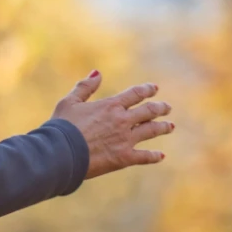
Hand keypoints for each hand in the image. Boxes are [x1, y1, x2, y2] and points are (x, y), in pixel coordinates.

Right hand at [51, 71, 174, 179]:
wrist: (61, 152)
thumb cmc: (62, 126)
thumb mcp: (70, 101)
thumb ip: (84, 87)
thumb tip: (97, 73)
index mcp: (111, 106)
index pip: (135, 94)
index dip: (147, 90)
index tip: (154, 88)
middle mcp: (122, 121)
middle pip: (148, 111)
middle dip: (160, 108)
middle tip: (167, 108)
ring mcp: (125, 140)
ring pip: (151, 131)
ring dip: (162, 127)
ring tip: (170, 126)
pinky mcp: (124, 158)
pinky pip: (144, 156)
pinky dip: (154, 156)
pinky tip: (161, 155)